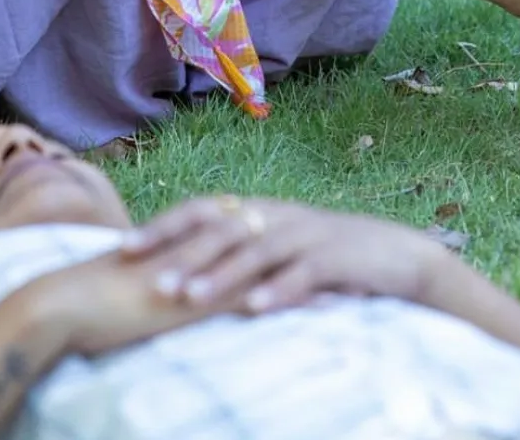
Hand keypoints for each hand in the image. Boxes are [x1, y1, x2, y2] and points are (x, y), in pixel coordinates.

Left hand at [117, 195, 437, 314]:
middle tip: (149, 280)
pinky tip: (255, 309)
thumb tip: (176, 268)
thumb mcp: (279, 248)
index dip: (163, 226)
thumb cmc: (325, 257)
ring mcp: (307, 237)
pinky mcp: (335, 261)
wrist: (395, 255)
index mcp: (259, 210)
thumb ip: (236, 252)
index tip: (124, 249)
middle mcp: (278, 217)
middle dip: (184, 254)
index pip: (202, 210)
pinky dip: (278, 291)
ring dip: (221, 275)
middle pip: (224, 229)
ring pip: (257, 252)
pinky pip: (302, 276)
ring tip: (189, 297)